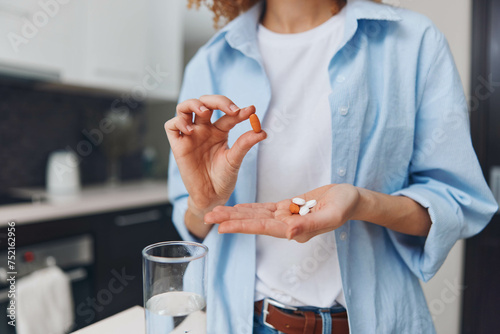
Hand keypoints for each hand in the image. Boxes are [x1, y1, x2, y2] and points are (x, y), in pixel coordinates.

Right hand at [165, 95, 266, 216]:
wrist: (211, 196)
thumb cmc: (223, 178)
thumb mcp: (235, 160)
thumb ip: (244, 144)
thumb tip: (261, 131)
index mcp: (220, 131)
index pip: (228, 114)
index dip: (239, 111)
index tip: (252, 110)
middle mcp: (204, 130)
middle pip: (205, 103)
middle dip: (218, 101)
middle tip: (231, 109)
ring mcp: (190, 136)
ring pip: (185, 108)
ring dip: (194, 104)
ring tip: (205, 110)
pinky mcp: (178, 145)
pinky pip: (171, 126)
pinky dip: (179, 122)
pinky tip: (191, 130)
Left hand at [205, 184, 360, 242]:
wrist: (351, 199)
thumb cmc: (345, 206)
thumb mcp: (331, 214)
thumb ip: (310, 225)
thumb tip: (288, 233)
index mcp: (294, 229)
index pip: (262, 228)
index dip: (241, 226)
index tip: (222, 227)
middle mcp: (286, 225)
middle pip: (253, 222)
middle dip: (230, 219)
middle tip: (207, 217)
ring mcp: (286, 216)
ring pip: (255, 214)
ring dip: (235, 213)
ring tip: (215, 212)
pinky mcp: (288, 207)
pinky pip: (265, 208)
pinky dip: (250, 207)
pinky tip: (237, 207)